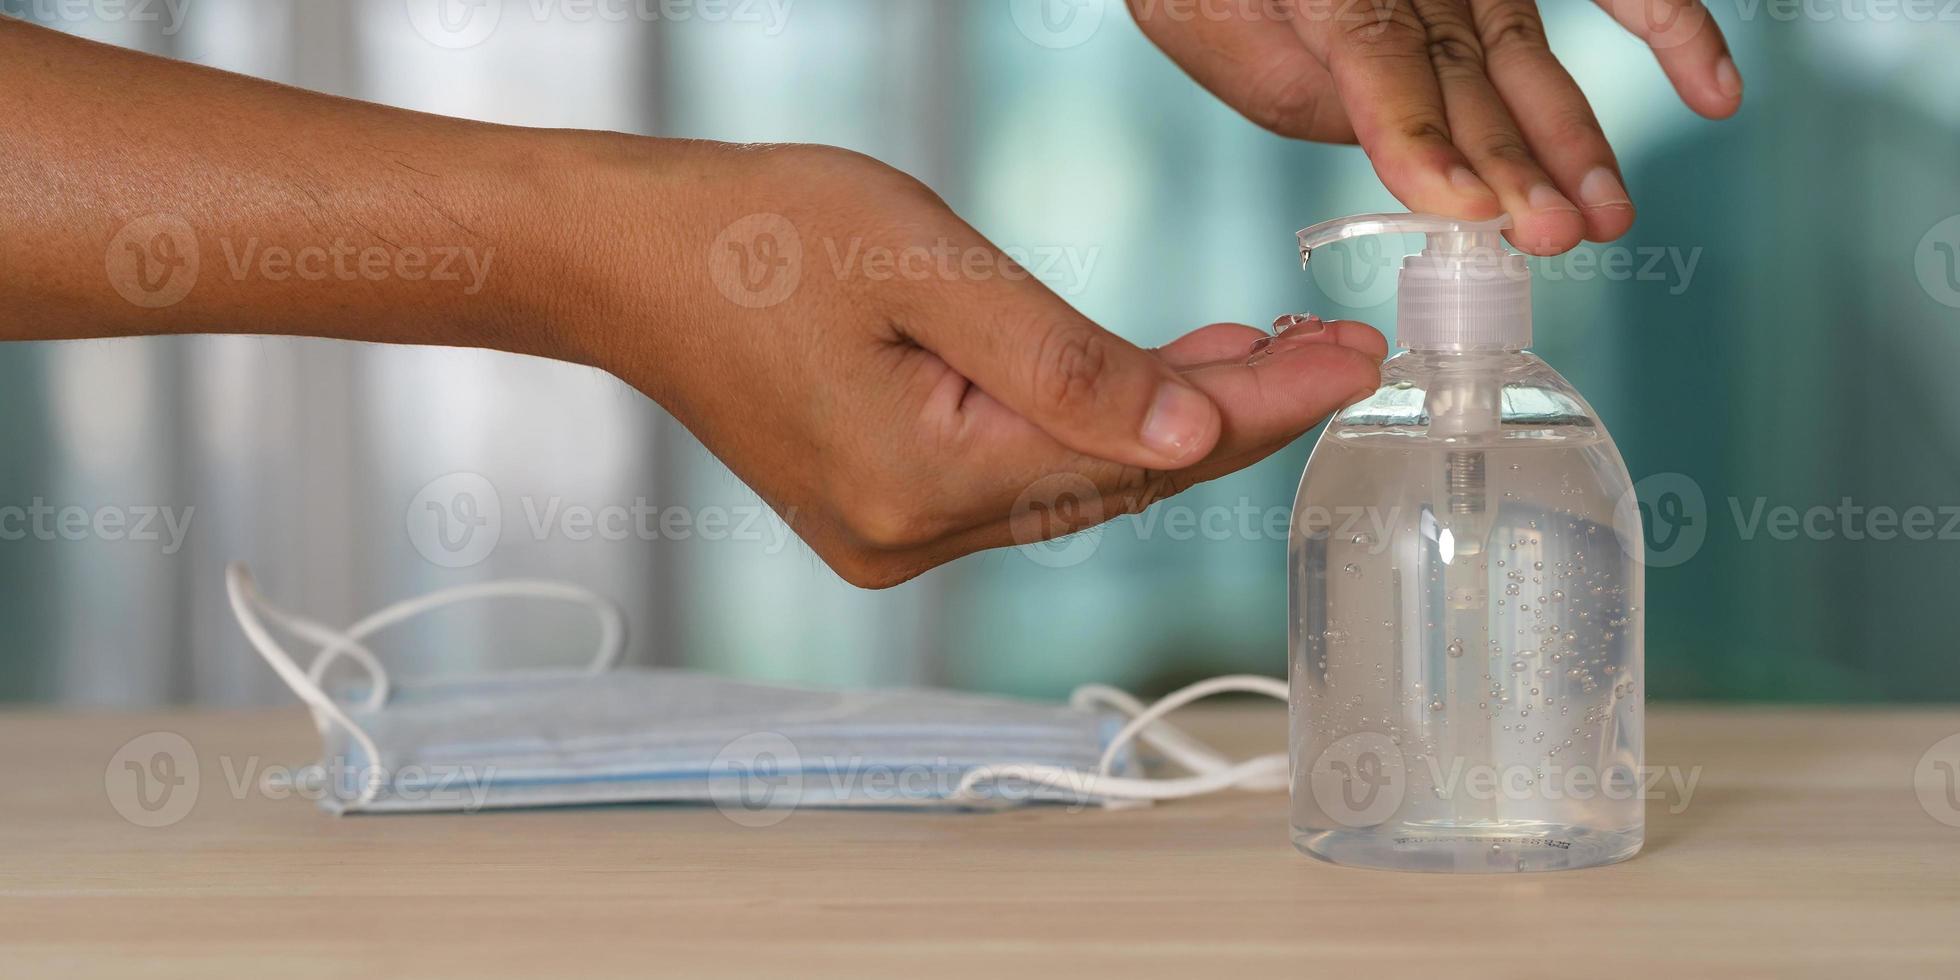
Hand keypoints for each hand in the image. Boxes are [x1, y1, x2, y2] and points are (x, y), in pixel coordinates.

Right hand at [556, 140, 1386, 587]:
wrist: (619, 259)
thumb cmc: (754, 234)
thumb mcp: (925, 269)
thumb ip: (1064, 358)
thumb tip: (1190, 429)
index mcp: (926, 481)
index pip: (1140, 452)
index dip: (1262, 407)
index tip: (1355, 363)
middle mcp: (912, 535)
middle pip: (1115, 478)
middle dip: (1231, 415)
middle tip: (1332, 351)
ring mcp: (891, 534)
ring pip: (1070, 480)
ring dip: (1164, 420)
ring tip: (1265, 356)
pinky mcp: (879, 508)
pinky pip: (1017, 475)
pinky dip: (1088, 427)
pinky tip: (1149, 384)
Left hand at [1129, 0, 1740, 253]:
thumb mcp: (1197, 18)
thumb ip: (1275, 73)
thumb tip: (1385, 141)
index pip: (1378, 55)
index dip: (1417, 133)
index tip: (1461, 204)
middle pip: (1465, 72)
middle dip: (1511, 161)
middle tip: (1549, 236)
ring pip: (1526, 57)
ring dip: (1573, 142)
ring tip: (1605, 219)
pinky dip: (1669, 26)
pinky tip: (1714, 93)